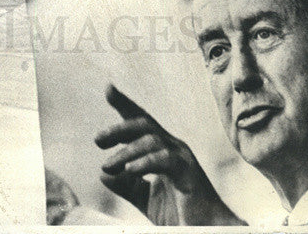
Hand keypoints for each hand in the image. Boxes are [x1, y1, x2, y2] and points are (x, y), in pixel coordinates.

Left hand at [95, 85, 239, 225]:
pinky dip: (144, 162)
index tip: (108, 89)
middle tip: (98, 140)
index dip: (125, 104)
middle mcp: (173, 148)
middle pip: (144, 124)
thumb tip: (103, 174)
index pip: (142, 122)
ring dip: (126, 152)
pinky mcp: (189, 173)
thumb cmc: (183, 216)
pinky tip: (129, 170)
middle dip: (119, 128)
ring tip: (107, 166)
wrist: (210, 232)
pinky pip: (165, 159)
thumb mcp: (148, 199)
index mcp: (163, 151)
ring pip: (151, 140)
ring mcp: (183, 158)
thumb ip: (127, 186)